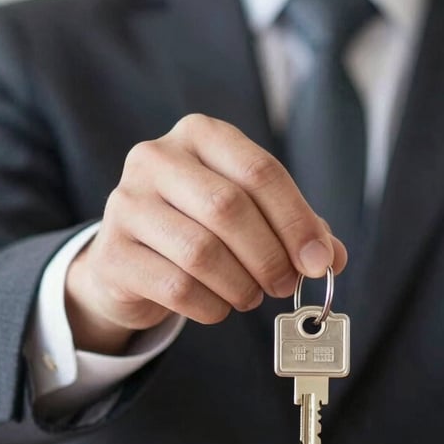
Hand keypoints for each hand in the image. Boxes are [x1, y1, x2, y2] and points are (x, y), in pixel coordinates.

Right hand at [66, 114, 347, 353]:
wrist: (131, 260)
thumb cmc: (201, 230)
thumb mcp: (252, 217)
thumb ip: (295, 230)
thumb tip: (330, 257)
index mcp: (200, 136)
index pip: (260, 172)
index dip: (297, 221)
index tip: (319, 262)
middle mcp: (156, 158)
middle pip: (229, 209)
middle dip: (269, 257)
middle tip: (284, 286)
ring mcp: (126, 204)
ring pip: (201, 252)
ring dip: (241, 286)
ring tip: (250, 296)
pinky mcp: (112, 254)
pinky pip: (177, 287)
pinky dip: (211, 307)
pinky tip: (218, 307)